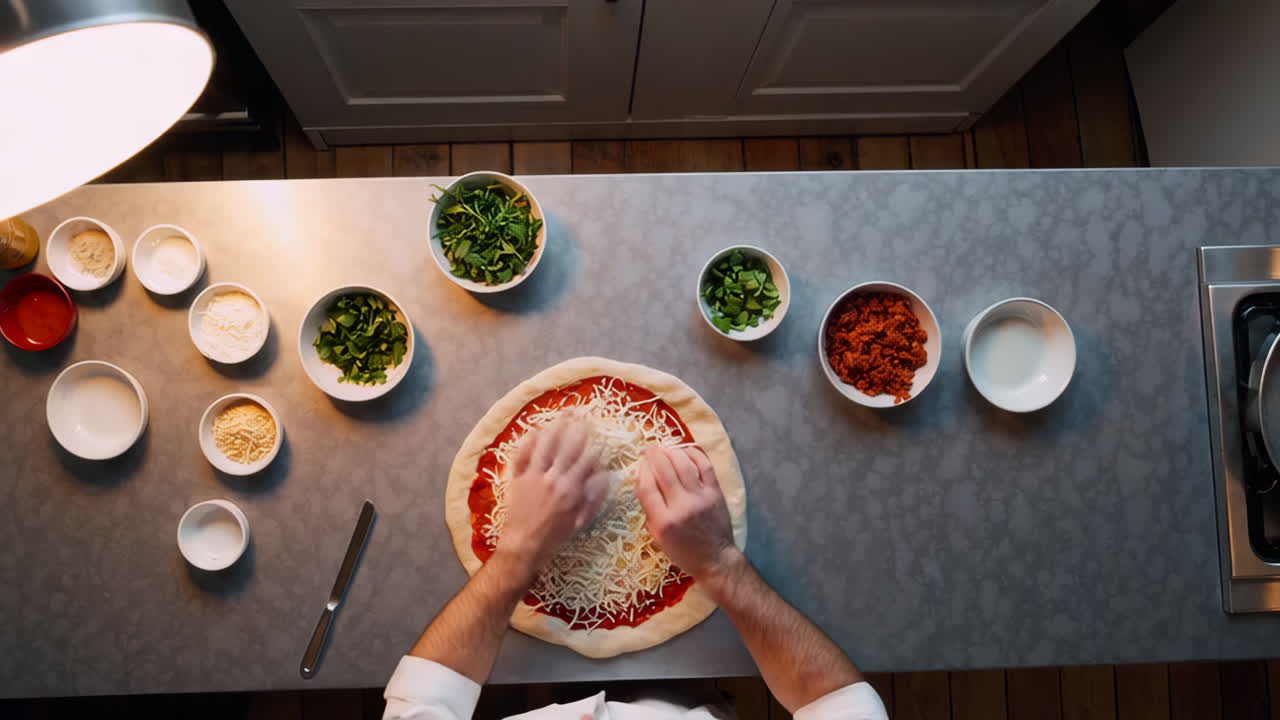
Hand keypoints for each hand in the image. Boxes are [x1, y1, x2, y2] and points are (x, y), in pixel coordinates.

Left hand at [498, 419, 609, 569]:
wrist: (523, 546)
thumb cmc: (554, 537)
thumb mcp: (580, 521)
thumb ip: (594, 497)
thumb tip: (607, 476)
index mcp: (571, 488)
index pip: (586, 460)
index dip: (594, 446)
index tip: (598, 435)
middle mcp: (554, 478)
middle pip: (567, 447)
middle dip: (577, 430)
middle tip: (583, 416)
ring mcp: (534, 476)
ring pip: (546, 446)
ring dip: (555, 429)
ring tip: (562, 416)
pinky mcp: (518, 478)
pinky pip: (523, 455)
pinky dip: (528, 442)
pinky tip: (534, 431)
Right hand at [635, 446, 740, 582]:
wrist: (715, 559)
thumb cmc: (683, 551)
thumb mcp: (657, 537)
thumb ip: (650, 510)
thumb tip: (644, 481)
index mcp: (663, 521)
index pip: (647, 487)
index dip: (641, 471)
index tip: (640, 464)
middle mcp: (681, 507)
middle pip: (663, 471)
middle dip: (653, 455)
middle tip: (649, 449)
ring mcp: (700, 498)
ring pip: (683, 464)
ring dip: (671, 451)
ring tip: (664, 448)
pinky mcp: (715, 493)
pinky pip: (705, 466)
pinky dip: (694, 454)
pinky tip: (685, 450)